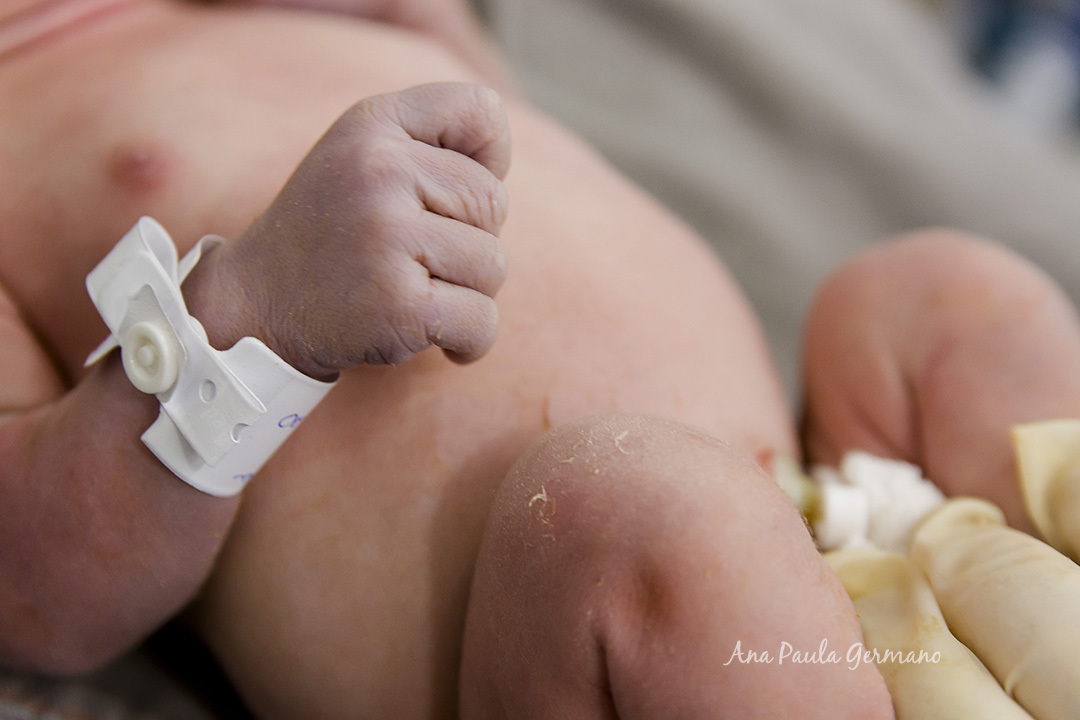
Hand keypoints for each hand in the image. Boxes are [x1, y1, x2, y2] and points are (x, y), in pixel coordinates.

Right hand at [220, 82, 510, 378]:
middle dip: (469, 240)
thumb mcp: (366, 157)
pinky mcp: (399, 304)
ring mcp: (388, 237)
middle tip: (413, 259)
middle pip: (493, 203)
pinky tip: (434, 336)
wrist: (259, 306)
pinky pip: (483, 322)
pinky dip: (470, 341)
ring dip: (466, 293)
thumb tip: (501, 165)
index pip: (483, 112)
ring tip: (411, 292)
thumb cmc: (335, 232)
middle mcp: (380, 171)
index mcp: (374, 125)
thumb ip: (435, 140)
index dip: (488, 158)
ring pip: (494, 266)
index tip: (447, 195)